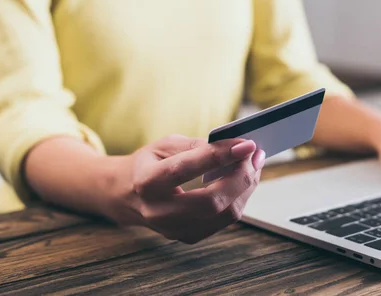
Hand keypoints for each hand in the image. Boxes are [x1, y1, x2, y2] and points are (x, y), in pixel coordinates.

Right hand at [105, 135, 265, 243]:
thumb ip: (197, 146)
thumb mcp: (165, 145)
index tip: (246, 144)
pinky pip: (224, 220)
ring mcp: (173, 228)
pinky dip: (239, 198)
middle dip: (241, 177)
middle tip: (255, 155)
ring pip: (224, 213)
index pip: (187, 169)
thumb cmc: (149, 164)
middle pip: (212, 201)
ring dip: (246, 187)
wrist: (126, 194)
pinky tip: (243, 181)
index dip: (220, 156)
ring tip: (253, 165)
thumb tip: (235, 147)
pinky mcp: (188, 236)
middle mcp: (159, 210)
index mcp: (148, 181)